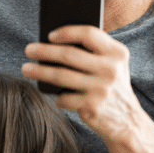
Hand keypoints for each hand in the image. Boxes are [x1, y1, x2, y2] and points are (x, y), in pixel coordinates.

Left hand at [22, 25, 145, 139]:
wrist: (128, 120)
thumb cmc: (111, 86)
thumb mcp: (111, 65)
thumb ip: (93, 52)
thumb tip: (52, 42)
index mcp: (117, 53)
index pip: (89, 34)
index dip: (67, 32)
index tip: (49, 35)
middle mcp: (111, 69)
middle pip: (69, 54)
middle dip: (44, 51)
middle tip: (28, 50)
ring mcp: (101, 89)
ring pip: (61, 76)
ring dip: (39, 72)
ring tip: (26, 69)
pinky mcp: (92, 106)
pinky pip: (63, 98)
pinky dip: (57, 97)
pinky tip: (55, 95)